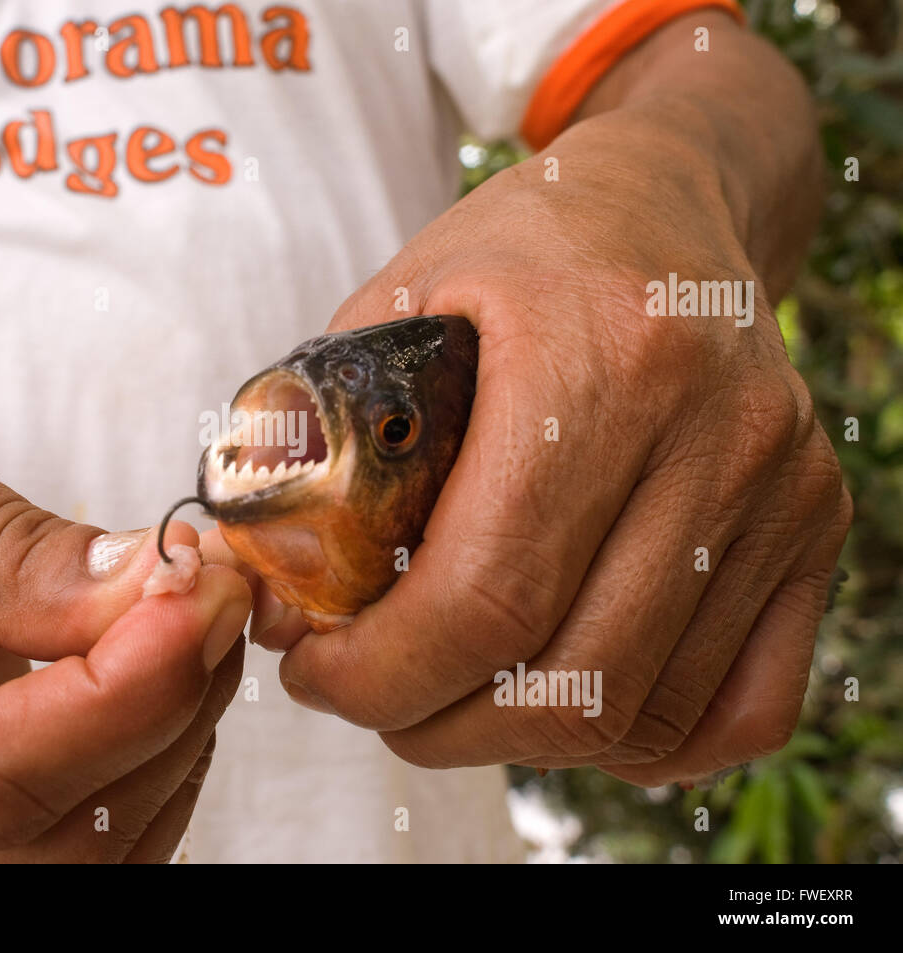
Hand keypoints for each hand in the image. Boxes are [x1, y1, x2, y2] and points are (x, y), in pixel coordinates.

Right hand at [0, 376, 249, 860]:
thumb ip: (7, 547)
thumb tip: (150, 594)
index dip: (118, 695)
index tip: (197, 594)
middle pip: (43, 832)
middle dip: (165, 705)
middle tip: (212, 586)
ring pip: (80, 857)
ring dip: (174, 732)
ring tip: (188, 612)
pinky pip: (80, 843)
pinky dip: (151, 758)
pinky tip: (156, 667)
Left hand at [266, 116, 850, 785]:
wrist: (671, 204)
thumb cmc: (521, 253)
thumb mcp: (397, 303)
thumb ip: (318, 435)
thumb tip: (262, 582)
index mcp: (600, 359)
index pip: (486, 595)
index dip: (379, 672)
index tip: (314, 672)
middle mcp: (715, 433)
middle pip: (567, 682)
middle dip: (433, 722)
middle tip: (368, 692)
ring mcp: (782, 492)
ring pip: (641, 714)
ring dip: (517, 739)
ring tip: (445, 693)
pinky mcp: (816, 532)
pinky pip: (742, 710)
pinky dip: (641, 746)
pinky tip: (560, 699)